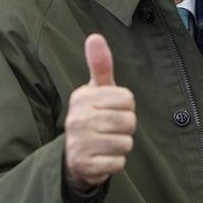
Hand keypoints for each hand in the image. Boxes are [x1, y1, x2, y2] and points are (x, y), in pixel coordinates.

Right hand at [63, 34, 135, 192]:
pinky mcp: (86, 166)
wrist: (73, 156)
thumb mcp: (96, 90)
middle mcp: (77, 118)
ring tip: (106, 142)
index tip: (111, 110)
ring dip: (121, 145)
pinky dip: (115, 162)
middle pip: (129, 121)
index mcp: (82, 97)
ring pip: (126, 143)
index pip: (128, 99)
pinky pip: (119, 163)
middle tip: (110, 129)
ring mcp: (79, 143)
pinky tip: (102, 157)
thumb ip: (100, 65)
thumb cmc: (92, 116)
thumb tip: (95, 36)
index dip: (126, 106)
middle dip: (126, 127)